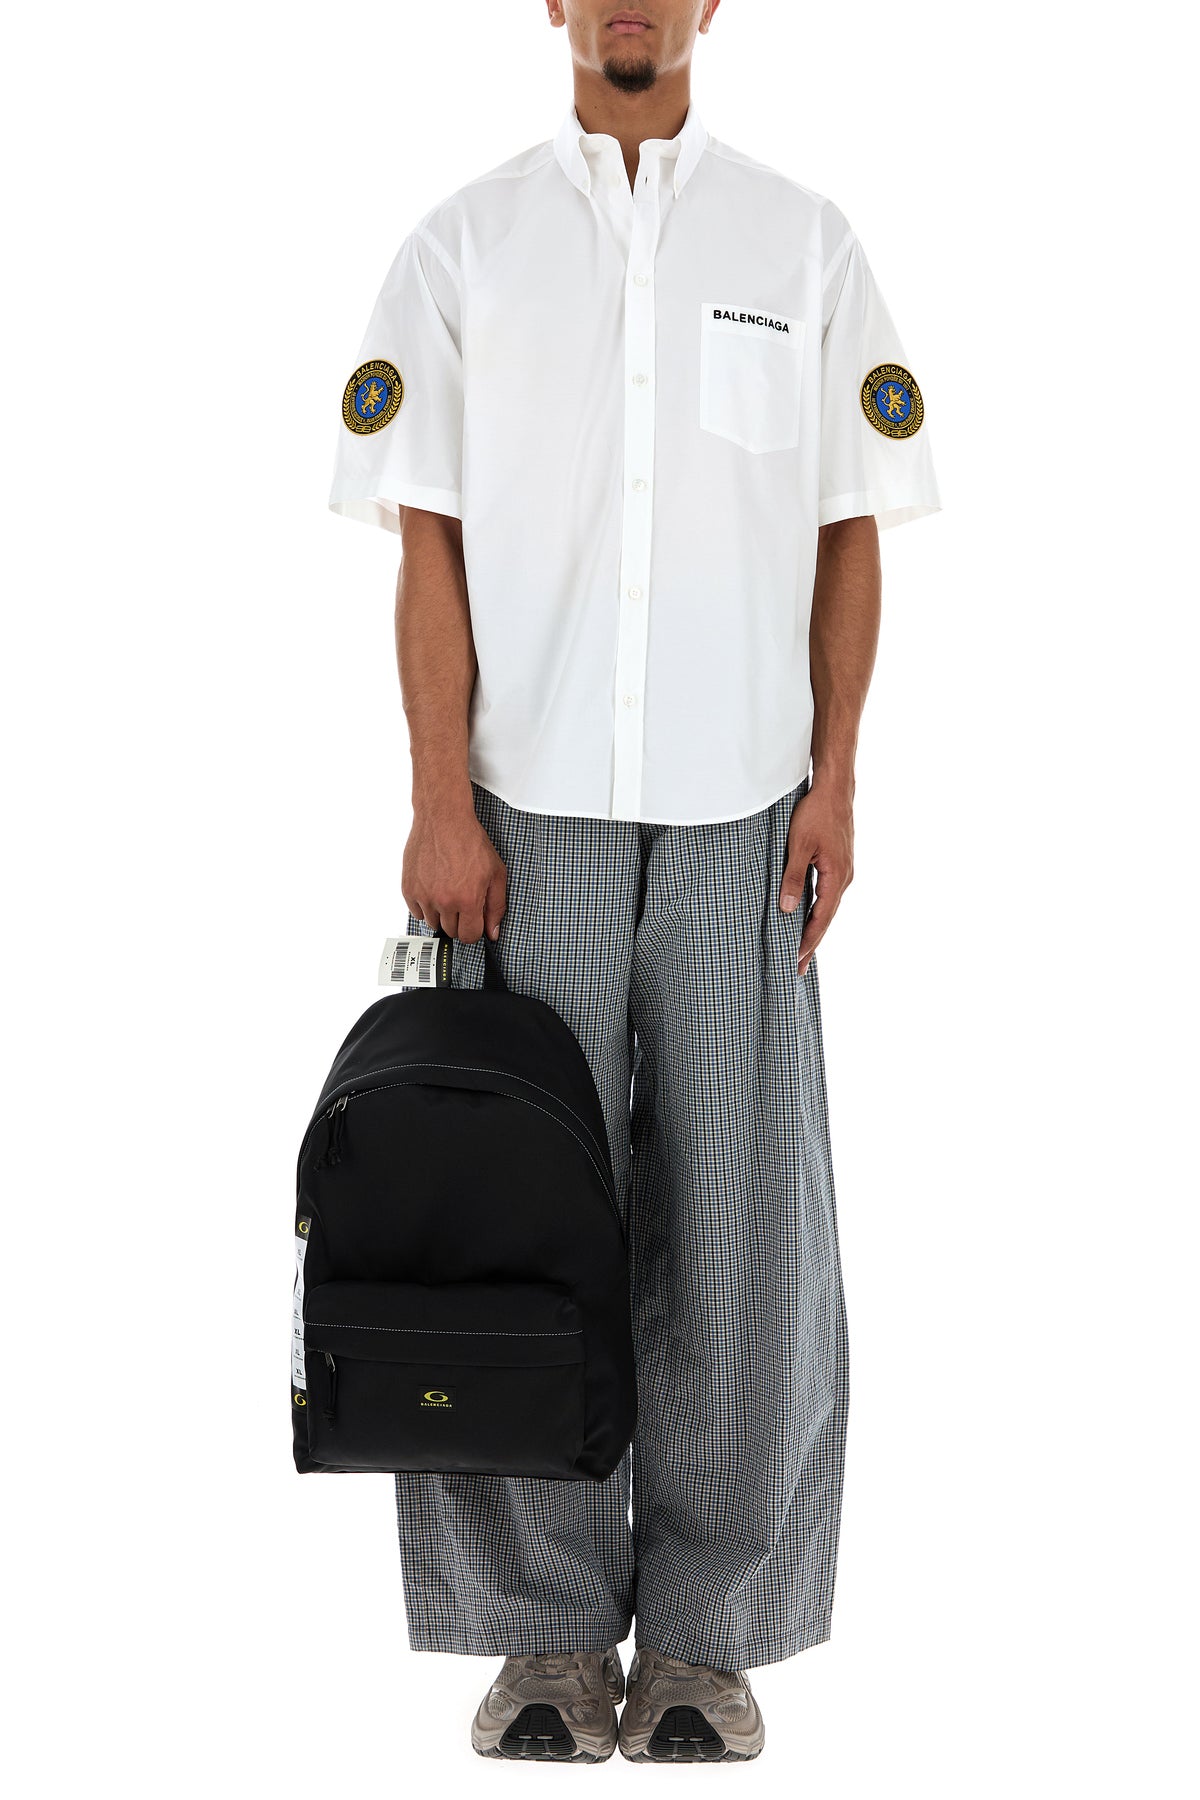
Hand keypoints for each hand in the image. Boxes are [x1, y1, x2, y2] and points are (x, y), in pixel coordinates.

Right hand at [402, 805, 507, 943]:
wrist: (443, 819)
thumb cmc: (470, 841)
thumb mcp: (495, 872)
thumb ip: (496, 906)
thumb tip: (492, 932)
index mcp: (468, 899)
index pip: (469, 936)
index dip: (474, 929)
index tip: (474, 920)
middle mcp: (444, 901)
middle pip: (451, 931)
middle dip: (459, 920)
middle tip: (462, 900)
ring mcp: (424, 896)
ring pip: (433, 923)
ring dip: (441, 914)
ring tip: (448, 892)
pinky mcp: (409, 889)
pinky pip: (417, 913)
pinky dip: (425, 906)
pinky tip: (434, 889)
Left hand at [779, 782, 853, 975]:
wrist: (835, 789)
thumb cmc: (816, 813)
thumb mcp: (798, 846)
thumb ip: (793, 878)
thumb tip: (788, 910)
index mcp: (837, 877)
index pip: (820, 919)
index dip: (807, 942)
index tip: (796, 962)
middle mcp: (844, 878)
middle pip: (826, 918)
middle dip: (811, 943)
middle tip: (797, 968)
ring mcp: (843, 871)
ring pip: (827, 907)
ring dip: (813, 928)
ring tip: (800, 949)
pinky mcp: (838, 864)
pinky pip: (827, 895)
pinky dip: (816, 911)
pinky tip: (806, 917)